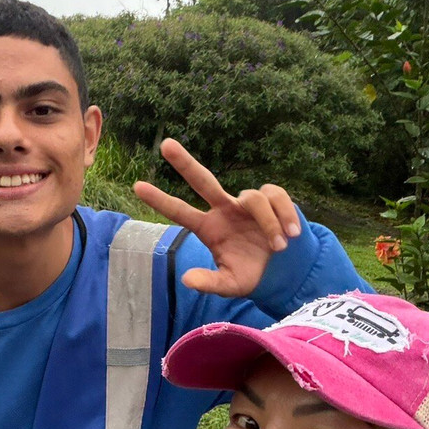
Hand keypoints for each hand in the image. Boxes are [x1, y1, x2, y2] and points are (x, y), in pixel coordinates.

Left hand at [134, 138, 301, 296]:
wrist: (285, 271)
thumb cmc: (252, 274)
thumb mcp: (229, 284)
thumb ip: (209, 283)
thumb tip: (186, 280)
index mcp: (209, 228)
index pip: (180, 211)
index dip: (160, 200)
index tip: (136, 186)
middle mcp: (224, 209)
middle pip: (203, 180)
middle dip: (184, 163)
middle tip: (165, 144)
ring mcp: (246, 203)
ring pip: (253, 199)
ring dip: (268, 223)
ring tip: (279, 247)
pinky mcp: (272, 199)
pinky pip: (276, 197)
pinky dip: (284, 215)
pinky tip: (292, 234)